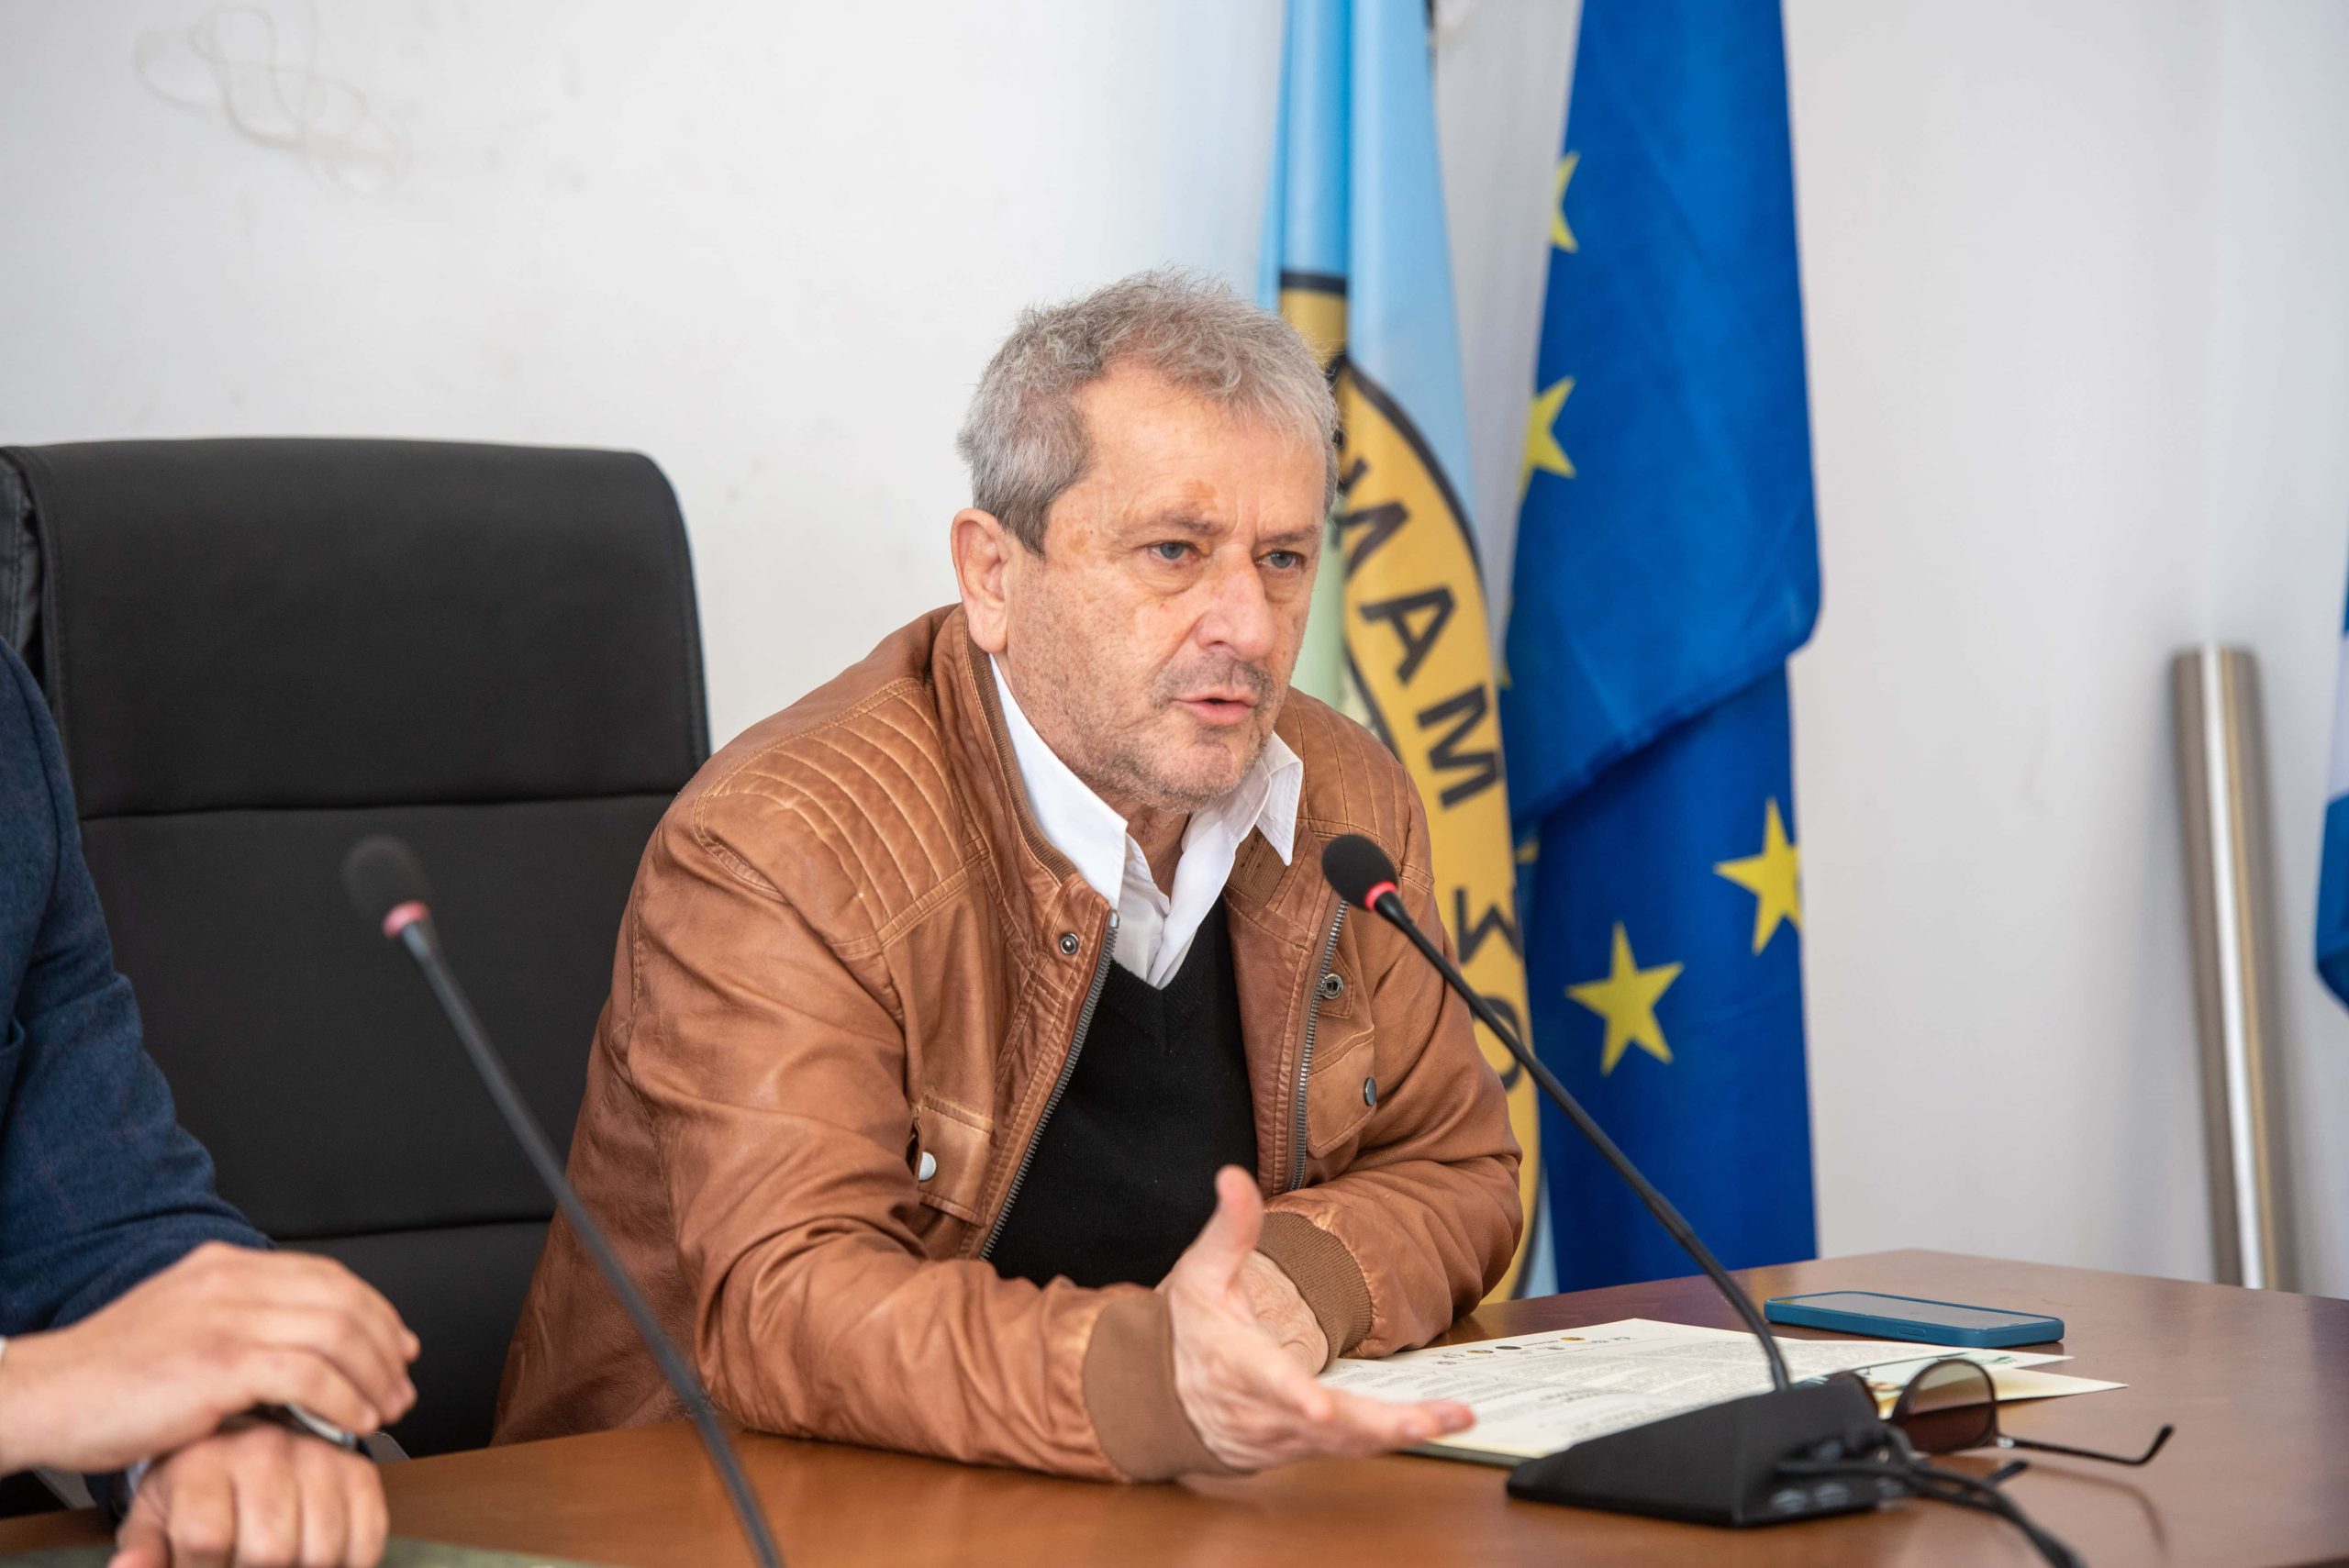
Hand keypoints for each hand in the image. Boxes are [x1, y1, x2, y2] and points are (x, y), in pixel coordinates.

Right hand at [0, 1243, 417, 1474]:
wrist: (46, 1395)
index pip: (329, 1276)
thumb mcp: (183, 1321)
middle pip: (344, 1300)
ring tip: (386, 1410)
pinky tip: (353, 1422)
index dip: (376, 1310)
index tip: (399, 1344)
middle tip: (403, 1383)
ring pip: (337, 1334)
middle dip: (386, 1345)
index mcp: (225, 1264)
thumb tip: (306, 1342)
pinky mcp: (218, 1363)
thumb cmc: (110, 1375)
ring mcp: (226, 1318)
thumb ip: (241, 1319)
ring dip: (374, 1376)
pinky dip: (344, 1400)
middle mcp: (231, 1280)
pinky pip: (310, 1375)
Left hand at [109, 1421, 386, 1567]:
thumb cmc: (195, 1486)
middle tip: (240, 1564)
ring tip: (279, 1562)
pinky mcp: (360, 1470)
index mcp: (206, 1459)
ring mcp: (320, 1458)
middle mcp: (267, 1450)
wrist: (246, 1434)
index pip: (205, 1538)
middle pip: (268, 1551)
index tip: (196, 1567)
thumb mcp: (154, 1513)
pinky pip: (367, 1537)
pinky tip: (319, 1561)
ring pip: (320, 1552)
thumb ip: (144, 1545)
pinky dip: (350, 1563)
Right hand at [1162, 1167, 1471, 1471]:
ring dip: (1402, 1433)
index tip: (1319, 1406)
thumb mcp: (1203, 1272)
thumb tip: (1233, 1176)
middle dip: (1383, 1425)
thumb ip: (1229, 1227)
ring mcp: (1288, 1434)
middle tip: (1433, 1420)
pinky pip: (1353, 1449)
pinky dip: (1393, 1440)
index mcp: (1238, 1363)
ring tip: (1456, 1418)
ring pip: (1348, 1443)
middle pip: (1328, 1426)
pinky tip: (1435, 1424)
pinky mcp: (1306, 1446)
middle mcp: (1265, 1409)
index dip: (1293, 1395)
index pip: (1266, 1381)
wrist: (1169, 1397)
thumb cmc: (1192, 1329)